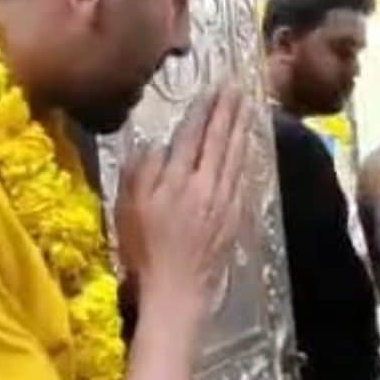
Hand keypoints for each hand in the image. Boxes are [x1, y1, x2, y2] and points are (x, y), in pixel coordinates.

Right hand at [116, 84, 254, 319]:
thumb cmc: (144, 252)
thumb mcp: (128, 209)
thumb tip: (157, 144)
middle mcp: (205, 185)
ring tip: (249, 107)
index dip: (204, 110)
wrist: (177, 291)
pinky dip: (249, 158)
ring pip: (237, 156)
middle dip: (229, 112)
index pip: (192, 136)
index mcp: (176, 180)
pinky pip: (245, 179)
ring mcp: (225, 201)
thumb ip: (142, 172)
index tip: (213, 89)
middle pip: (220, 141)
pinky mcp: (235, 218)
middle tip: (239, 87)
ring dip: (243, 129)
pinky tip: (251, 147)